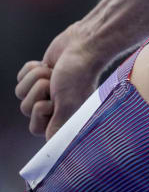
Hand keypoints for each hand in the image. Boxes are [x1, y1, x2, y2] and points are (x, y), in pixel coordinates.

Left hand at [15, 22, 103, 139]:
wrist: (84, 45)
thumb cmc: (80, 75)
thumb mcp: (68, 103)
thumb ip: (57, 125)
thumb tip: (53, 145)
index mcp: (62, 116)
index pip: (35, 127)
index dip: (41, 112)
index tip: (55, 102)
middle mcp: (54, 106)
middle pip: (24, 108)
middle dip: (38, 91)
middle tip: (57, 84)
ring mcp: (45, 90)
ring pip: (20, 92)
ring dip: (36, 78)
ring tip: (55, 73)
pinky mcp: (38, 75)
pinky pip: (20, 77)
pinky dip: (32, 69)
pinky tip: (50, 65)